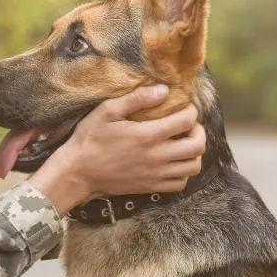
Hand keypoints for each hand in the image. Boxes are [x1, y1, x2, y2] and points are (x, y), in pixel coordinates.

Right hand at [28, 85, 205, 215]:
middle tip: (188, 125)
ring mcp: (156, 174)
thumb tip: (163, 90)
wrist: (77, 171)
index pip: (187, 120)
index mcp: (148, 135)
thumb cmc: (90, 138)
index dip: (190, 110)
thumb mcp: (107, 111)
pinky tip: (174, 162)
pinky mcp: (151, 187)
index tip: (184, 107)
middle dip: (198, 131)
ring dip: (194, 152)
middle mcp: (157, 156)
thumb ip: (137, 98)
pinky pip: (181, 183)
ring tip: (183, 143)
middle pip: (197, 145)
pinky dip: (184, 172)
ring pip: (193, 166)